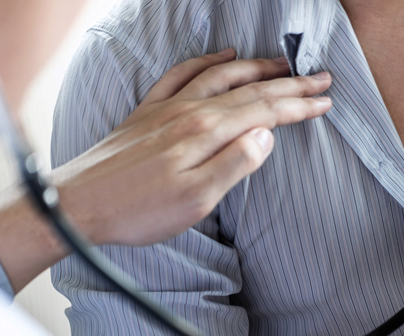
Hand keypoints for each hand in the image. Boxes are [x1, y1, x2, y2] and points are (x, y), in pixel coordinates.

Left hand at [52, 48, 332, 245]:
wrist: (78, 204)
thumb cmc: (139, 210)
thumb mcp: (196, 199)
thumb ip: (235, 164)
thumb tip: (266, 136)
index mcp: (206, 132)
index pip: (265, 111)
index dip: (299, 106)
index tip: (325, 102)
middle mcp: (189, 110)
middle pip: (250, 89)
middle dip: (290, 84)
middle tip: (321, 78)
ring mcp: (166, 108)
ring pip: (221, 75)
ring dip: (256, 67)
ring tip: (282, 64)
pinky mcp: (147, 113)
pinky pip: (182, 74)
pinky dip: (207, 62)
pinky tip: (220, 57)